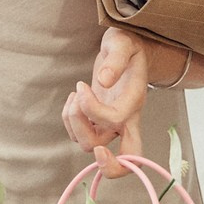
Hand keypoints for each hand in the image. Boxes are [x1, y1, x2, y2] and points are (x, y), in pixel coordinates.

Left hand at [65, 27, 148, 176]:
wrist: (128, 47)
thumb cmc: (127, 44)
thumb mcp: (122, 42)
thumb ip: (116, 59)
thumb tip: (104, 80)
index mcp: (134, 100)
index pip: (117, 119)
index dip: (94, 111)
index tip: (81, 86)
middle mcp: (126, 118)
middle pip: (124, 158)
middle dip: (104, 161)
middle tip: (93, 143)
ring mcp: (112, 124)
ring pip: (91, 145)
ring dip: (74, 124)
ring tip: (75, 95)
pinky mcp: (97, 123)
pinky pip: (79, 135)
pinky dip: (69, 121)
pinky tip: (73, 99)